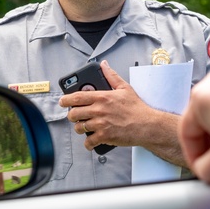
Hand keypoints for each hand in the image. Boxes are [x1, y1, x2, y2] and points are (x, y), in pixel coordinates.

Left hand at [59, 61, 185, 165]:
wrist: (147, 125)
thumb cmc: (137, 108)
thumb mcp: (124, 88)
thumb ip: (111, 76)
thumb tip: (104, 65)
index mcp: (102, 97)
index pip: (76, 97)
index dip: (65, 99)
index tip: (62, 101)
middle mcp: (99, 110)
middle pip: (74, 113)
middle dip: (72, 115)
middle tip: (75, 116)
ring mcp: (101, 124)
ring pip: (79, 127)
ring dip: (80, 128)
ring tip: (85, 127)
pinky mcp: (104, 136)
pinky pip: (89, 141)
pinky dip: (88, 143)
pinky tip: (90, 141)